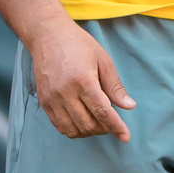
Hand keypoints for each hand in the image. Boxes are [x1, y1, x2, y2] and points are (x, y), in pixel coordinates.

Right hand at [27, 18, 134, 140]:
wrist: (48, 36)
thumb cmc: (78, 45)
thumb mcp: (103, 60)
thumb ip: (115, 86)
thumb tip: (129, 106)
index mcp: (83, 80)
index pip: (102, 112)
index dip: (116, 127)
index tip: (125, 137)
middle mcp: (65, 92)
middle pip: (88, 124)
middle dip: (104, 129)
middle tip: (112, 122)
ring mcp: (52, 99)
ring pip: (74, 130)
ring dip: (89, 131)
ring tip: (97, 122)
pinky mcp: (44, 102)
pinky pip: (60, 126)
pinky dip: (74, 130)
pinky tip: (82, 122)